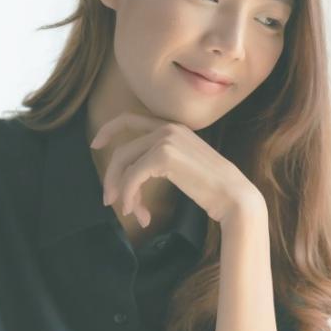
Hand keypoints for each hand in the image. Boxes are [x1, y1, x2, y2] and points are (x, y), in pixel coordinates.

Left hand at [89, 112, 263, 225]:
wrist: (233, 196)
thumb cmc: (213, 188)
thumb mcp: (185, 166)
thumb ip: (163, 160)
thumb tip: (133, 175)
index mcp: (174, 127)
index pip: (131, 118)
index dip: (109, 129)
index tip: (96, 144)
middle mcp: (168, 128)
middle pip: (123, 149)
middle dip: (112, 176)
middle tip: (108, 199)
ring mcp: (165, 139)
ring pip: (124, 162)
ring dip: (121, 189)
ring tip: (128, 211)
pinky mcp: (163, 155)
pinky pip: (133, 176)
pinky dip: (130, 195)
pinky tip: (138, 212)